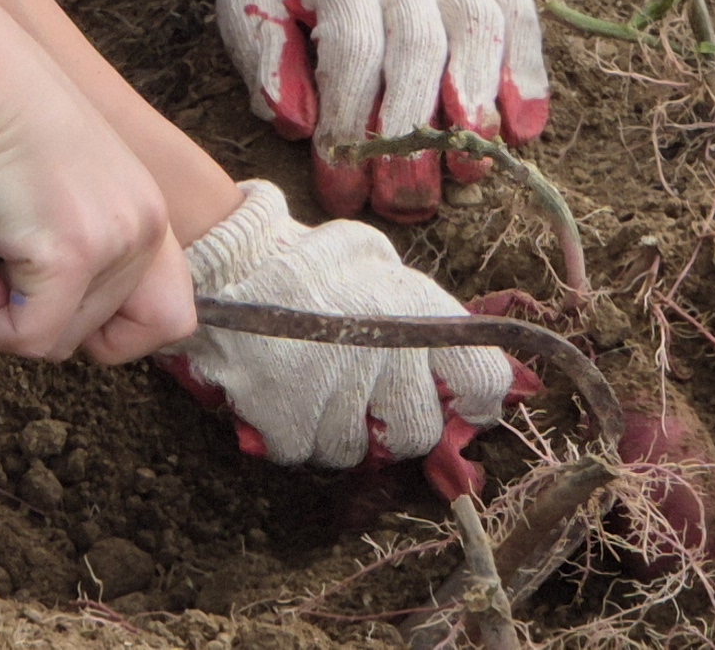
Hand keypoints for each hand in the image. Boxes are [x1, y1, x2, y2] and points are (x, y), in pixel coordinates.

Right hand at [0, 0, 199, 363]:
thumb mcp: (43, 187)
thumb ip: (58, 248)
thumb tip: (22, 330)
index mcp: (145, 207)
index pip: (170, 319)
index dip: (104, 332)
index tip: (44, 303)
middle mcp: (144, 225)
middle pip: (91, 338)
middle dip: (21, 317)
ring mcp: (113, 241)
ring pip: (49, 343)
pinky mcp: (71, 255)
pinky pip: (21, 338)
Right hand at [162, 180, 516, 484]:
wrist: (232, 262)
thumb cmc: (312, 262)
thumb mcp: (379, 262)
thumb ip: (420, 308)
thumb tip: (462, 353)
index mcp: (417, 313)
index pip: (482, 377)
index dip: (478, 400)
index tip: (464, 405)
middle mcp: (386, 356)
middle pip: (420, 433)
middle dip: (401, 425)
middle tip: (377, 404)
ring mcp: (336, 391)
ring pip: (358, 450)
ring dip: (342, 430)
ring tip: (323, 394)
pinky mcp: (288, 418)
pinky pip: (306, 452)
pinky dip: (296, 433)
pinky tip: (288, 398)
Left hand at [217, 0, 549, 220]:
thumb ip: (264, 57)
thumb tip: (297, 122)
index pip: (354, 51)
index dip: (352, 123)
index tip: (342, 188)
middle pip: (420, 48)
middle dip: (414, 131)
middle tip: (404, 200)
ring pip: (479, 31)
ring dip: (477, 104)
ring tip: (468, 169)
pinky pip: (520, 20)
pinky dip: (528, 75)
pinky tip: (522, 131)